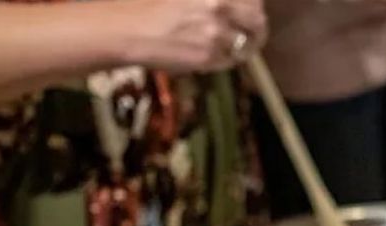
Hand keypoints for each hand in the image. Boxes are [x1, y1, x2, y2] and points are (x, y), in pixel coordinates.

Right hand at [124, 0, 267, 72]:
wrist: (127, 29)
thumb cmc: (148, 4)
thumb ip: (216, 1)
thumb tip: (235, 6)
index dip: (255, 7)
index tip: (253, 13)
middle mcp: (219, 4)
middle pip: (258, 21)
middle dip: (257, 30)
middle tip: (254, 35)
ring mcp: (216, 31)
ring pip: (245, 44)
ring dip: (241, 47)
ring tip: (230, 47)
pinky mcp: (209, 55)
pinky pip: (228, 60)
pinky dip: (223, 59)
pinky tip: (209, 54)